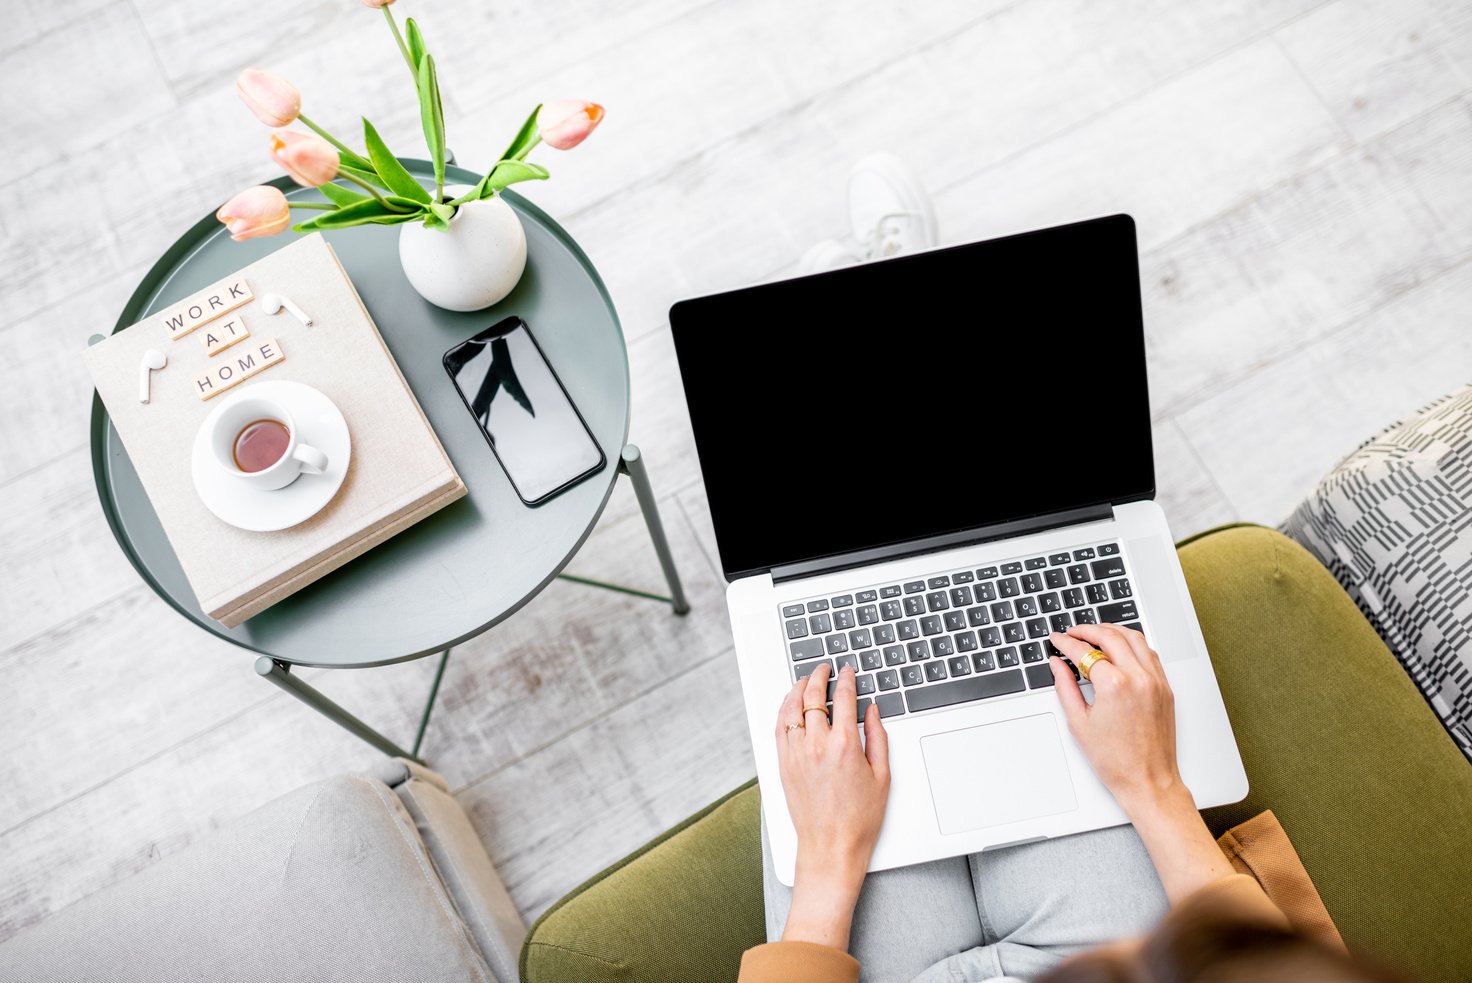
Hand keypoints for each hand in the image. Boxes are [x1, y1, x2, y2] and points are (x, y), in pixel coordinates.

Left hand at [774, 663, 889, 948]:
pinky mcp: (783, 765)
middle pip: (812, 697)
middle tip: (824, 668)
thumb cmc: (859, 819)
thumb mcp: (882, 776)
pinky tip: (789, 704)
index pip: (842, 698)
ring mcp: (795, 754)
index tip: (848, 671)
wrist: (831, 848)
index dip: (846, 679)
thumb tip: (872, 712)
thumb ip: (877, 737)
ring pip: (790, 709)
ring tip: (804, 680)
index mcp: (844, 745)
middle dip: (818, 676)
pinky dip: (783, 710)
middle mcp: (815, 746)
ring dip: (797, 689)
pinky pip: (779, 728)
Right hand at [1049, 624, 1233, 901]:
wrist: (1148, 781)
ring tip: (1095, 633)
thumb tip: (1057, 664)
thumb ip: (1065, 686)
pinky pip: (1150, 654)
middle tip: (1072, 632)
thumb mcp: (1079, 722)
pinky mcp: (1165, 688)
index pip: (1086, 652)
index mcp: (1115, 686)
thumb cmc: (1116, 761)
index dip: (1066, 643)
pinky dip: (1133, 644)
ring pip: (1135, 639)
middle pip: (1111, 637)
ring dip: (1113, 631)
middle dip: (1088, 630)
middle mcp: (1139, 678)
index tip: (1057, 640)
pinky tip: (1120, 648)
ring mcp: (1156, 682)